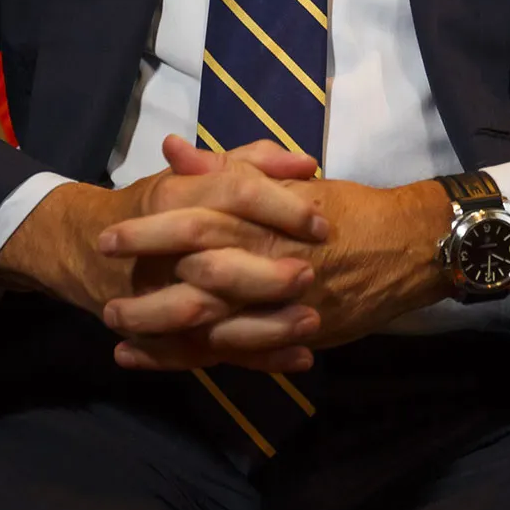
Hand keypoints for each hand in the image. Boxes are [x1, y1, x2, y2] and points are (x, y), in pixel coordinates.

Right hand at [0, 137, 329, 362]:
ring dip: (263, 324)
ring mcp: (160, 297)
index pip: (234, 194)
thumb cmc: (153, 206)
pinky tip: (297, 358)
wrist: (83, 248)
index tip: (320, 222)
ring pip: (212, 316)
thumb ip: (249, 162)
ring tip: (310, 323)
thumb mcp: (196, 175)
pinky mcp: (165, 336)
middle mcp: (165, 247)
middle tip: (311, 274)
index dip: (281, 207)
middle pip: (218, 260)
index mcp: (176, 196)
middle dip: (266, 272)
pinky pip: (210, 353)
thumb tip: (304, 163)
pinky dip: (254, 359)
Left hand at [99, 141, 450, 370]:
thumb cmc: (344, 209)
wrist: (407, 247)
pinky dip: (192, 358)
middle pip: (194, 280)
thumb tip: (174, 150)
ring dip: (160, 330)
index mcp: (262, 218)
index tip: (108, 237)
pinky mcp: (291, 335)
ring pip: (210, 324)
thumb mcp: (286, 181)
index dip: (148, 233)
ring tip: (117, 331)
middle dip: (145, 291)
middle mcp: (268, 263)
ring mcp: (281, 305)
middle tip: (102, 295)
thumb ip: (227, 168)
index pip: (195, 223)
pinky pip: (235, 353)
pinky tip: (153, 359)